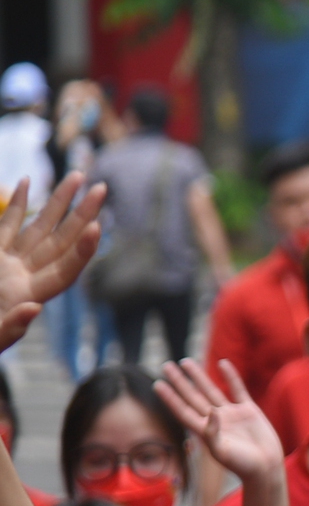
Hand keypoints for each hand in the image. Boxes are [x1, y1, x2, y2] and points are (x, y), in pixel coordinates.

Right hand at [0, 172, 103, 351]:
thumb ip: (10, 328)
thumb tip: (33, 310)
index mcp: (27, 298)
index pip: (64, 272)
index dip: (81, 251)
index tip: (96, 226)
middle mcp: (24, 278)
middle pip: (60, 243)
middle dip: (81, 215)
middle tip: (101, 188)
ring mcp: (7, 266)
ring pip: (38, 228)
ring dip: (56, 203)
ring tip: (76, 176)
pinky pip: (7, 228)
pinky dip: (17, 205)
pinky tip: (28, 182)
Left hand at [157, 359, 285, 482]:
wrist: (266, 467)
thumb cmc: (242, 465)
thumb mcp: (223, 452)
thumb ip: (213, 433)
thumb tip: (211, 410)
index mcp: (205, 431)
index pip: (182, 410)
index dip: (170, 398)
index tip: (158, 384)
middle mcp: (215, 420)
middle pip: (192, 396)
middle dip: (180, 382)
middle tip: (166, 365)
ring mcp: (231, 414)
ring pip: (211, 390)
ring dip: (199, 376)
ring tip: (186, 361)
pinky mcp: (248, 410)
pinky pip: (237, 389)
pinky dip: (230, 376)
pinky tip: (222, 363)